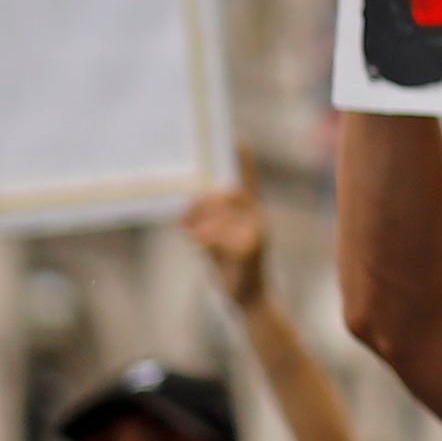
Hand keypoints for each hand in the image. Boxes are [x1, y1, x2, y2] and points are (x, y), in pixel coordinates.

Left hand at [182, 152, 272, 309]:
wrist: (250, 301)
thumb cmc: (232, 272)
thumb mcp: (214, 244)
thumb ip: (202, 226)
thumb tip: (183, 216)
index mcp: (251, 215)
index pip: (248, 183)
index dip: (244, 162)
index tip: (239, 139)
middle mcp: (258, 219)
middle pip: (223, 195)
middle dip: (201, 205)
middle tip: (185, 221)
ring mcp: (257, 232)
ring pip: (218, 215)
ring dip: (200, 227)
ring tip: (194, 238)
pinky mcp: (252, 247)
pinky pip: (217, 235)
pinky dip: (203, 240)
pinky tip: (199, 246)